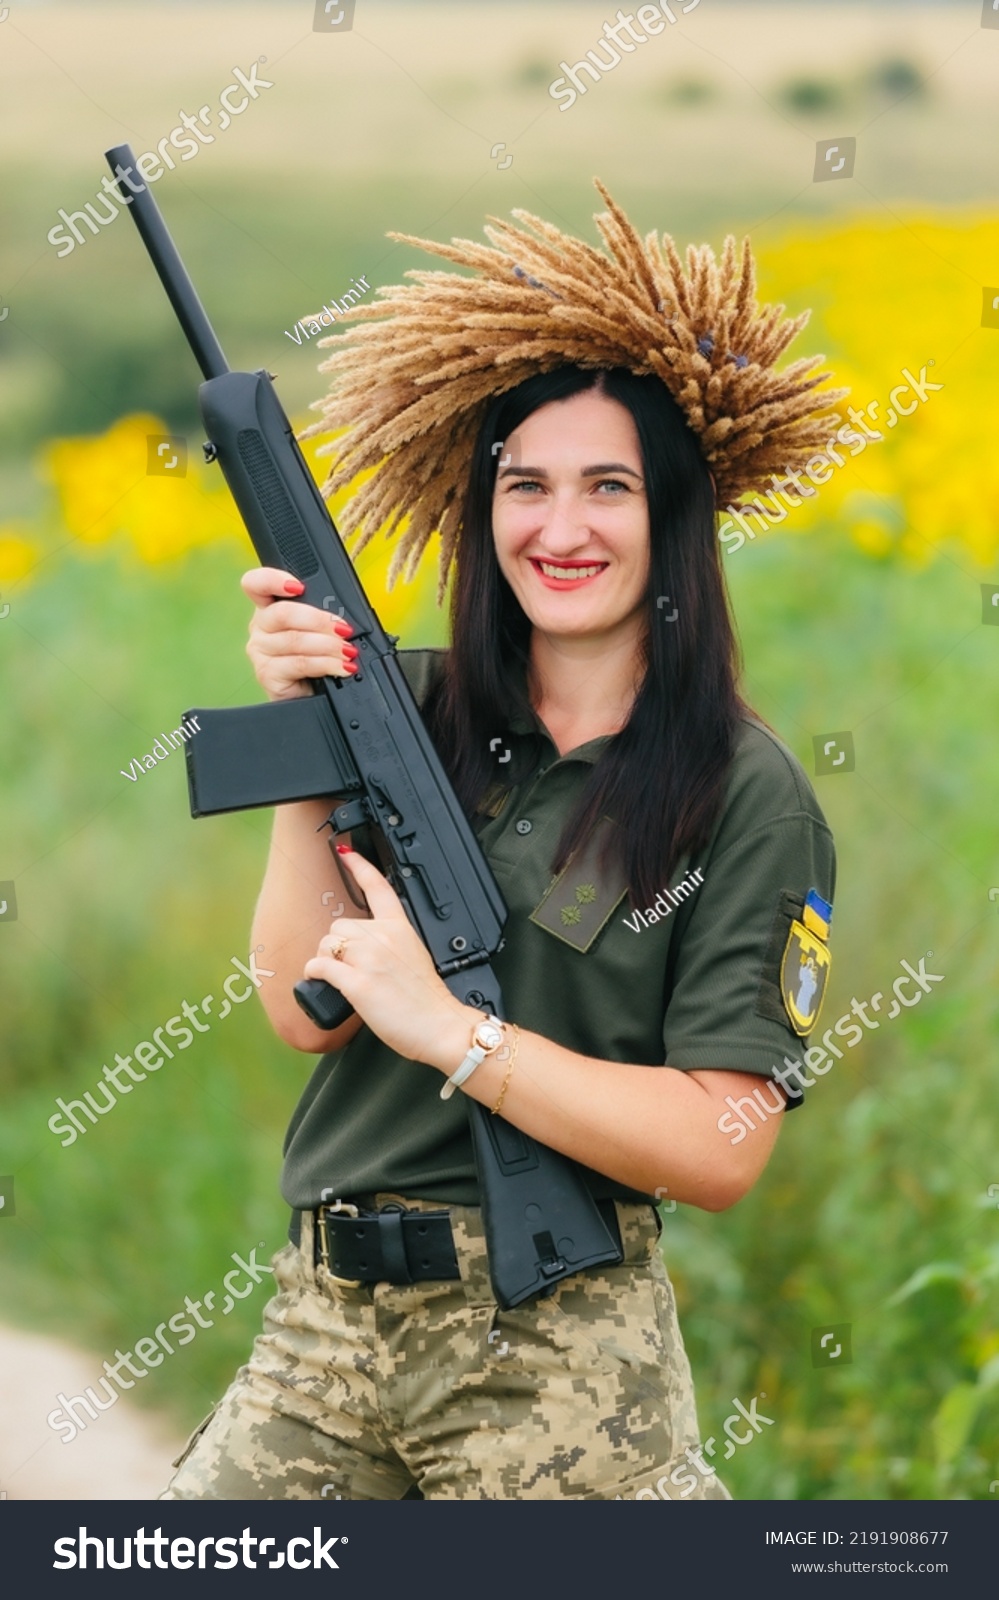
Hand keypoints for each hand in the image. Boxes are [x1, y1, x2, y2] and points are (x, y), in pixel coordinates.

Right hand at [241, 566, 357, 701]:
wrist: (311, 696)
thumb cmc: (316, 658)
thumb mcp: (320, 630)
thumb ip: (323, 614)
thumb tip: (342, 616)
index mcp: (269, 607)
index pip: (256, 584)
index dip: (272, 579)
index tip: (298, 587)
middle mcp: (260, 627)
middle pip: (282, 613)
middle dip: (320, 620)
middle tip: (344, 629)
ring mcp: (260, 651)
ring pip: (295, 640)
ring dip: (329, 645)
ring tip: (349, 652)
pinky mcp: (267, 674)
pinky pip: (299, 664)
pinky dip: (326, 664)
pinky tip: (340, 667)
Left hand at [303, 847, 471, 1067]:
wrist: (439, 1026)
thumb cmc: (428, 1001)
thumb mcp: (414, 957)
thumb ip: (390, 945)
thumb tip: (363, 951)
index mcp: (400, 928)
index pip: (378, 887)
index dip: (359, 865)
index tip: (345, 852)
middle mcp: (383, 937)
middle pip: (340, 925)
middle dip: (337, 945)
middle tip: (349, 967)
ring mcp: (369, 958)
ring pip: (327, 944)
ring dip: (326, 959)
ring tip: (342, 978)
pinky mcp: (357, 982)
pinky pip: (320, 966)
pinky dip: (314, 973)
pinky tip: (322, 980)